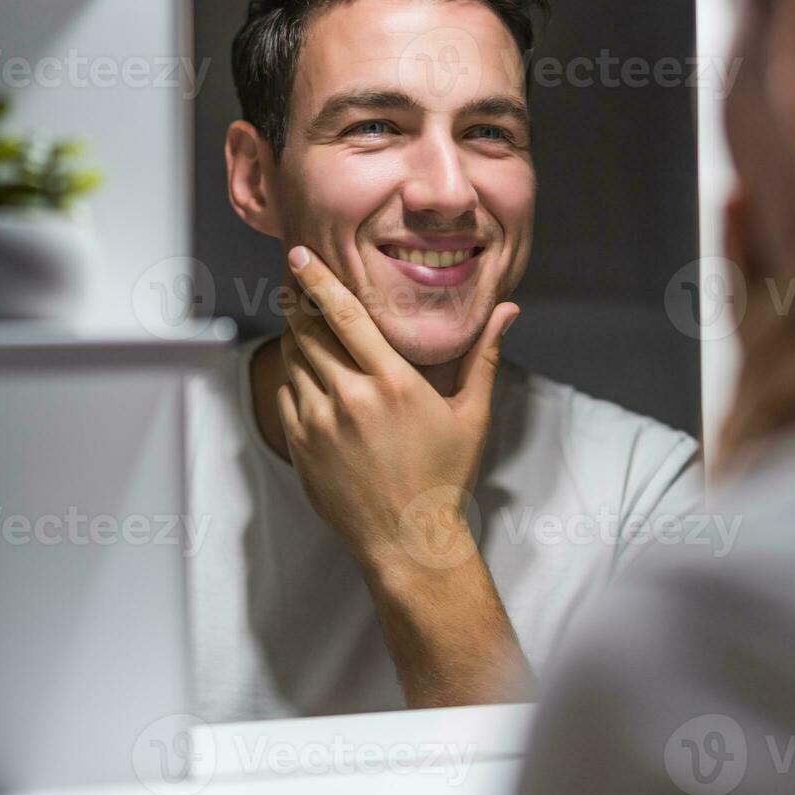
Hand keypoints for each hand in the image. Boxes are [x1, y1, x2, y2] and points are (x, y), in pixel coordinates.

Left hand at [275, 245, 518, 573]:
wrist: (407, 539)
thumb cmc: (445, 475)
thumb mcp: (472, 414)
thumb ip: (484, 355)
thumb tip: (509, 309)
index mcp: (394, 383)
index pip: (346, 315)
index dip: (318, 280)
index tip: (300, 255)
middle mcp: (352, 398)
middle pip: (309, 330)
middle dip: (298, 300)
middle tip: (293, 280)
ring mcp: (321, 423)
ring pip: (293, 359)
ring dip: (294, 335)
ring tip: (299, 320)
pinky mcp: (301, 445)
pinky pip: (285, 393)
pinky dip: (291, 374)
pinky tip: (304, 370)